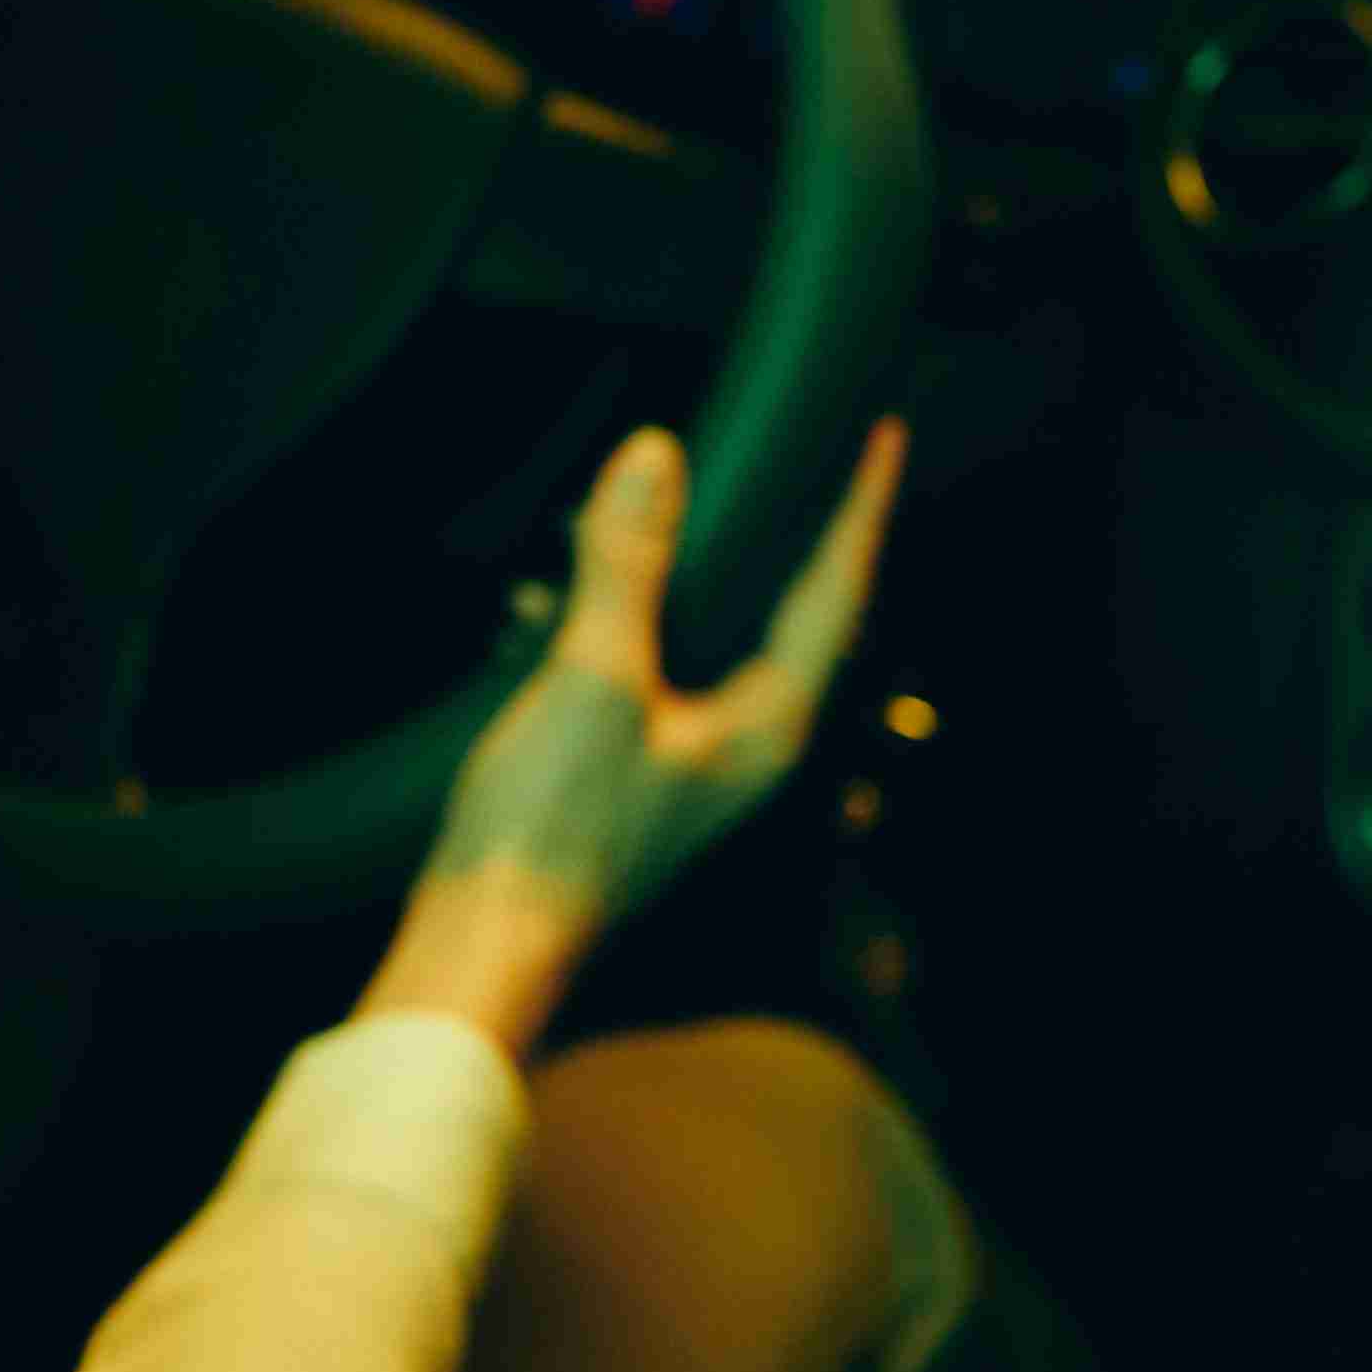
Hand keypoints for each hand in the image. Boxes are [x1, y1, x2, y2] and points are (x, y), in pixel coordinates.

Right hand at [361, 415, 912, 1062]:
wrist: (488, 939)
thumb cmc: (553, 825)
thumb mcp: (593, 676)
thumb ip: (627, 562)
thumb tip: (657, 451)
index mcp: (771, 723)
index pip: (836, 593)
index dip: (859, 508)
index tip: (883, 433)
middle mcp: (750, 742)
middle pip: (788, 611)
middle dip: (780, 528)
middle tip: (796, 447)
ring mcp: (693, 760)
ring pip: (708, 636)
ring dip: (675, 570)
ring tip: (626, 512)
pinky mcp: (636, 769)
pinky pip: (647, 665)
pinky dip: (616, 617)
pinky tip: (549, 599)